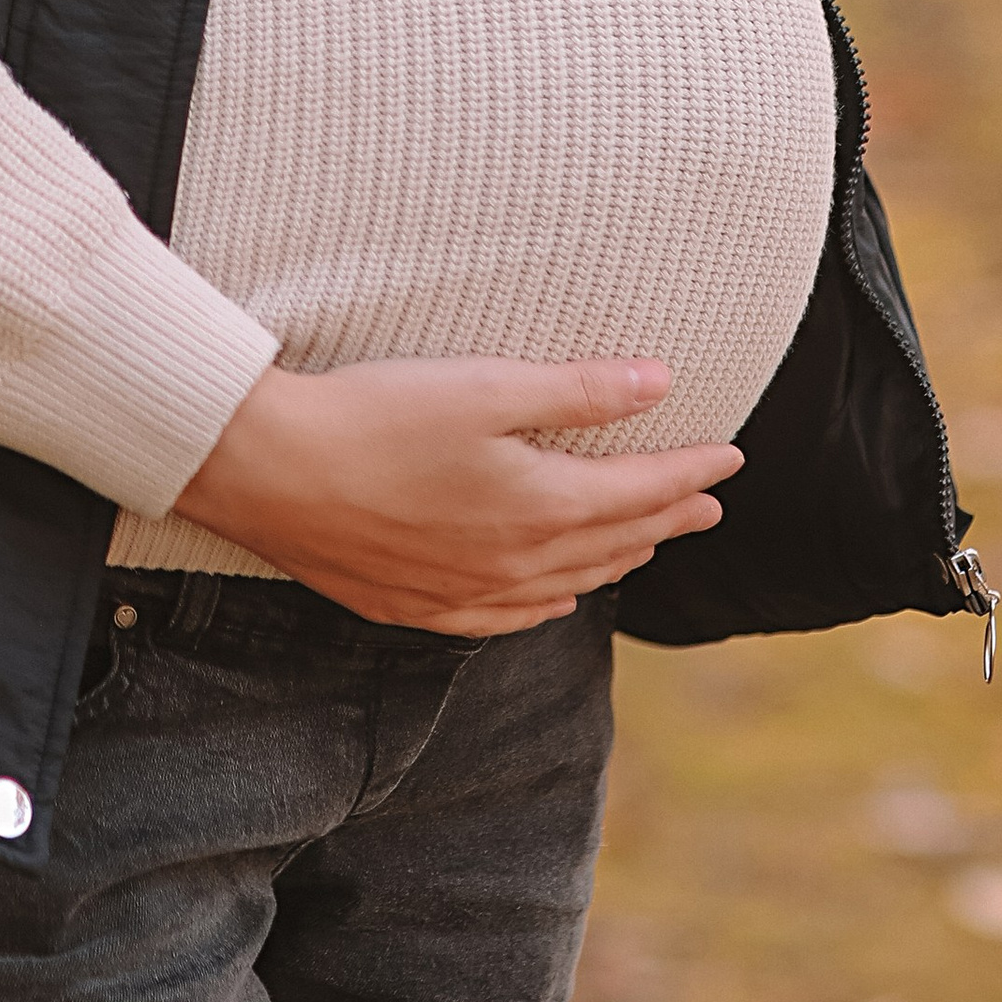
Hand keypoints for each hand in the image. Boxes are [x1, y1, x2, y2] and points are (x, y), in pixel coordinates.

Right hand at [176, 355, 739, 634]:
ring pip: (567, 583)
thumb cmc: (374, 417)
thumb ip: (577, 391)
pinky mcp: (418, 604)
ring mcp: (467, 593)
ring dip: (617, 558)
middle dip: (667, 517)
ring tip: (646, 542)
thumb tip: (660, 384)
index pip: (640, 491)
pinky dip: (549, 603)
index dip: (690, 471)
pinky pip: (510, 616)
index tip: (731, 456)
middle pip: (613, 542)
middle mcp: (516, 565)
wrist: (271, 472)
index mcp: (541, 508)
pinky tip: (554, 599)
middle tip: (707, 503)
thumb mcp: (482, 387)